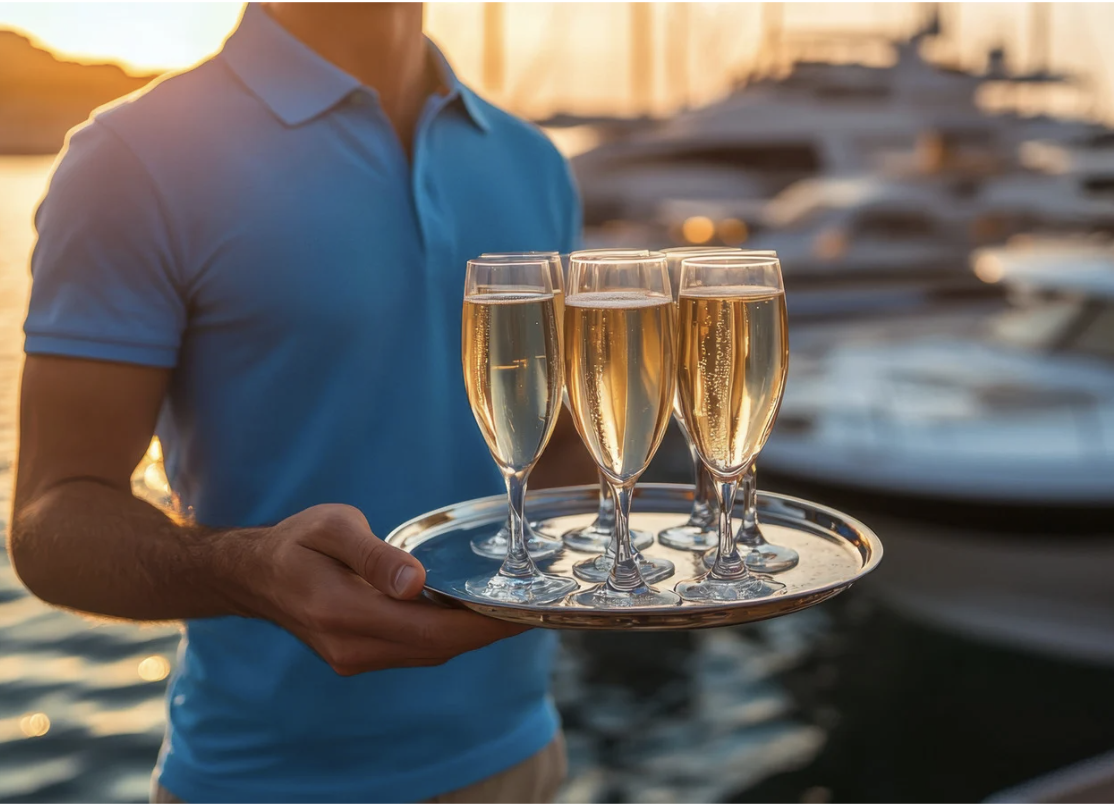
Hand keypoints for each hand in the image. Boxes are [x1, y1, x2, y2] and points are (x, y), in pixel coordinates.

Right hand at [243, 504, 529, 674]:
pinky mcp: (358, 656)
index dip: (480, 625)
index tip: (522, 612)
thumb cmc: (296, 542)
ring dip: (469, 634)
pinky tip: (466, 611)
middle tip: (532, 606)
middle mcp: (351, 646)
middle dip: (487, 630)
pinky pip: (414, 650)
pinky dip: (445, 634)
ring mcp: (354, 658)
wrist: (255, 576)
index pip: (430, 630)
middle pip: (437, 646)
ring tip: (509, 607)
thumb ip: (374, 556)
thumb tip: (415, 583)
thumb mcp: (333, 528)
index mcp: (344, 612)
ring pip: (428, 651)